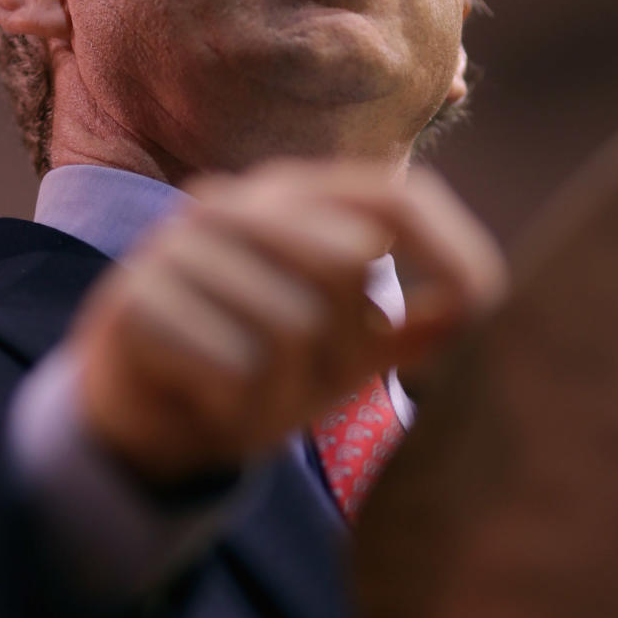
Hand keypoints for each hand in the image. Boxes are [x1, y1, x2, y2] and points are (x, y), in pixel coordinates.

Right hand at [70, 160, 506, 485]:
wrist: (139, 420)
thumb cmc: (252, 371)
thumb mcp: (340, 356)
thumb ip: (406, 330)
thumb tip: (475, 303)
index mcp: (290, 200)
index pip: (392, 197)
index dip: (450, 246)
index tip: (483, 305)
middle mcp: (235, 204)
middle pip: (345, 259)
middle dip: (346, 344)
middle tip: (310, 381)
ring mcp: (177, 245)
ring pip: (291, 321)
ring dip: (287, 388)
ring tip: (253, 397)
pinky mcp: (134, 299)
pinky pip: (234, 363)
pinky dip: (239, 406)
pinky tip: (210, 405)